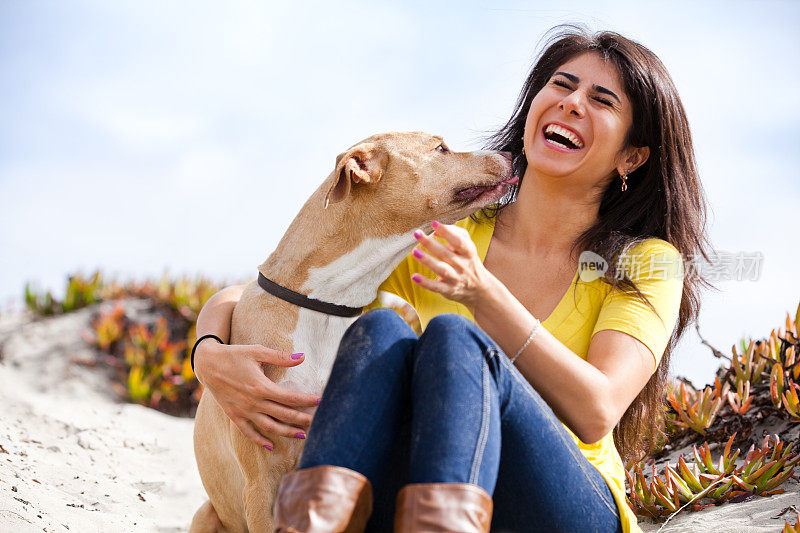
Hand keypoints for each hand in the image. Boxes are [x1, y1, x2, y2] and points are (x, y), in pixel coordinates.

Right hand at [194, 340, 321, 448]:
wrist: (207, 364)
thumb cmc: (234, 355)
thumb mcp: (257, 351)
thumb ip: (281, 357)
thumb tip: (302, 357)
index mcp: (261, 387)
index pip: (290, 397)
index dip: (306, 400)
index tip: (320, 400)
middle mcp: (253, 402)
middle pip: (283, 415)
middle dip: (301, 419)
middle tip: (316, 421)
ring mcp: (243, 411)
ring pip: (269, 427)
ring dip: (287, 432)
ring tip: (302, 435)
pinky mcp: (234, 415)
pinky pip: (248, 432)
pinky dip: (260, 440)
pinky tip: (271, 446)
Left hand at [409, 221, 493, 311]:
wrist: (480, 288)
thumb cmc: (468, 261)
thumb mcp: (468, 246)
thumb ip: (455, 233)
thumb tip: (435, 230)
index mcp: (468, 252)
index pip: (458, 241)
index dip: (447, 231)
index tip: (434, 223)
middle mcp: (462, 265)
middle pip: (445, 253)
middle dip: (430, 243)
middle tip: (417, 233)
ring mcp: (455, 278)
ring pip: (441, 269)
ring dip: (427, 261)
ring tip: (414, 252)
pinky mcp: (448, 290)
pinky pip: (436, 287)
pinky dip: (425, 283)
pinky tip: (414, 276)